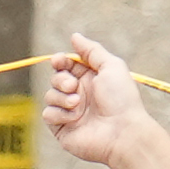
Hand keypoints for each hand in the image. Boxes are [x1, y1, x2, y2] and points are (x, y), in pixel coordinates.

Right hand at [41, 34, 153, 167]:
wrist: (121, 132)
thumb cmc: (121, 99)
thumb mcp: (111, 66)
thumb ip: (91, 51)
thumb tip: (74, 36)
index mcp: (90, 80)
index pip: (67, 65)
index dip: (60, 61)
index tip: (59, 60)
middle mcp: (79, 95)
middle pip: (56, 79)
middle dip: (61, 80)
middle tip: (73, 86)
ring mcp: (69, 112)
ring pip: (49, 96)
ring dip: (61, 97)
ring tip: (78, 104)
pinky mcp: (62, 128)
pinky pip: (48, 114)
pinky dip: (59, 113)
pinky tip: (74, 118)